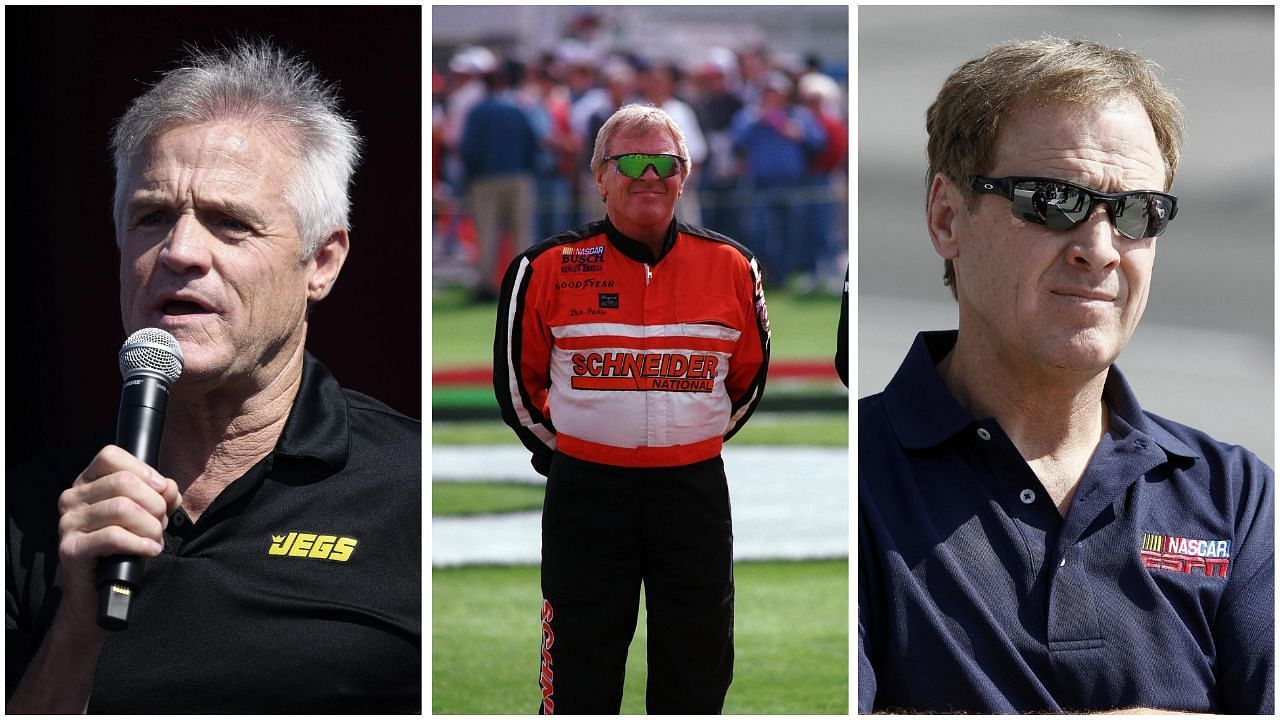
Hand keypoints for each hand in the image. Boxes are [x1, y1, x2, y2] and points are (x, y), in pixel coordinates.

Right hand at [55, 445, 181, 633]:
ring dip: (151, 526)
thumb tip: (168, 487)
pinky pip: (114, 537)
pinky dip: (140, 543)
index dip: (144, 470)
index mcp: (86, 483)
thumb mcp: (146, 514)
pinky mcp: (70, 549)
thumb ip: (160, 495)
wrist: (101, 591)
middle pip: (124, 483)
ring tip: (155, 539)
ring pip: (122, 509)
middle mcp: (71, 498)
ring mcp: (67, 523)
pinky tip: (150, 550)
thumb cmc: (125, 547)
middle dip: (154, 504)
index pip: (111, 455)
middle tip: (161, 524)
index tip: (162, 491)